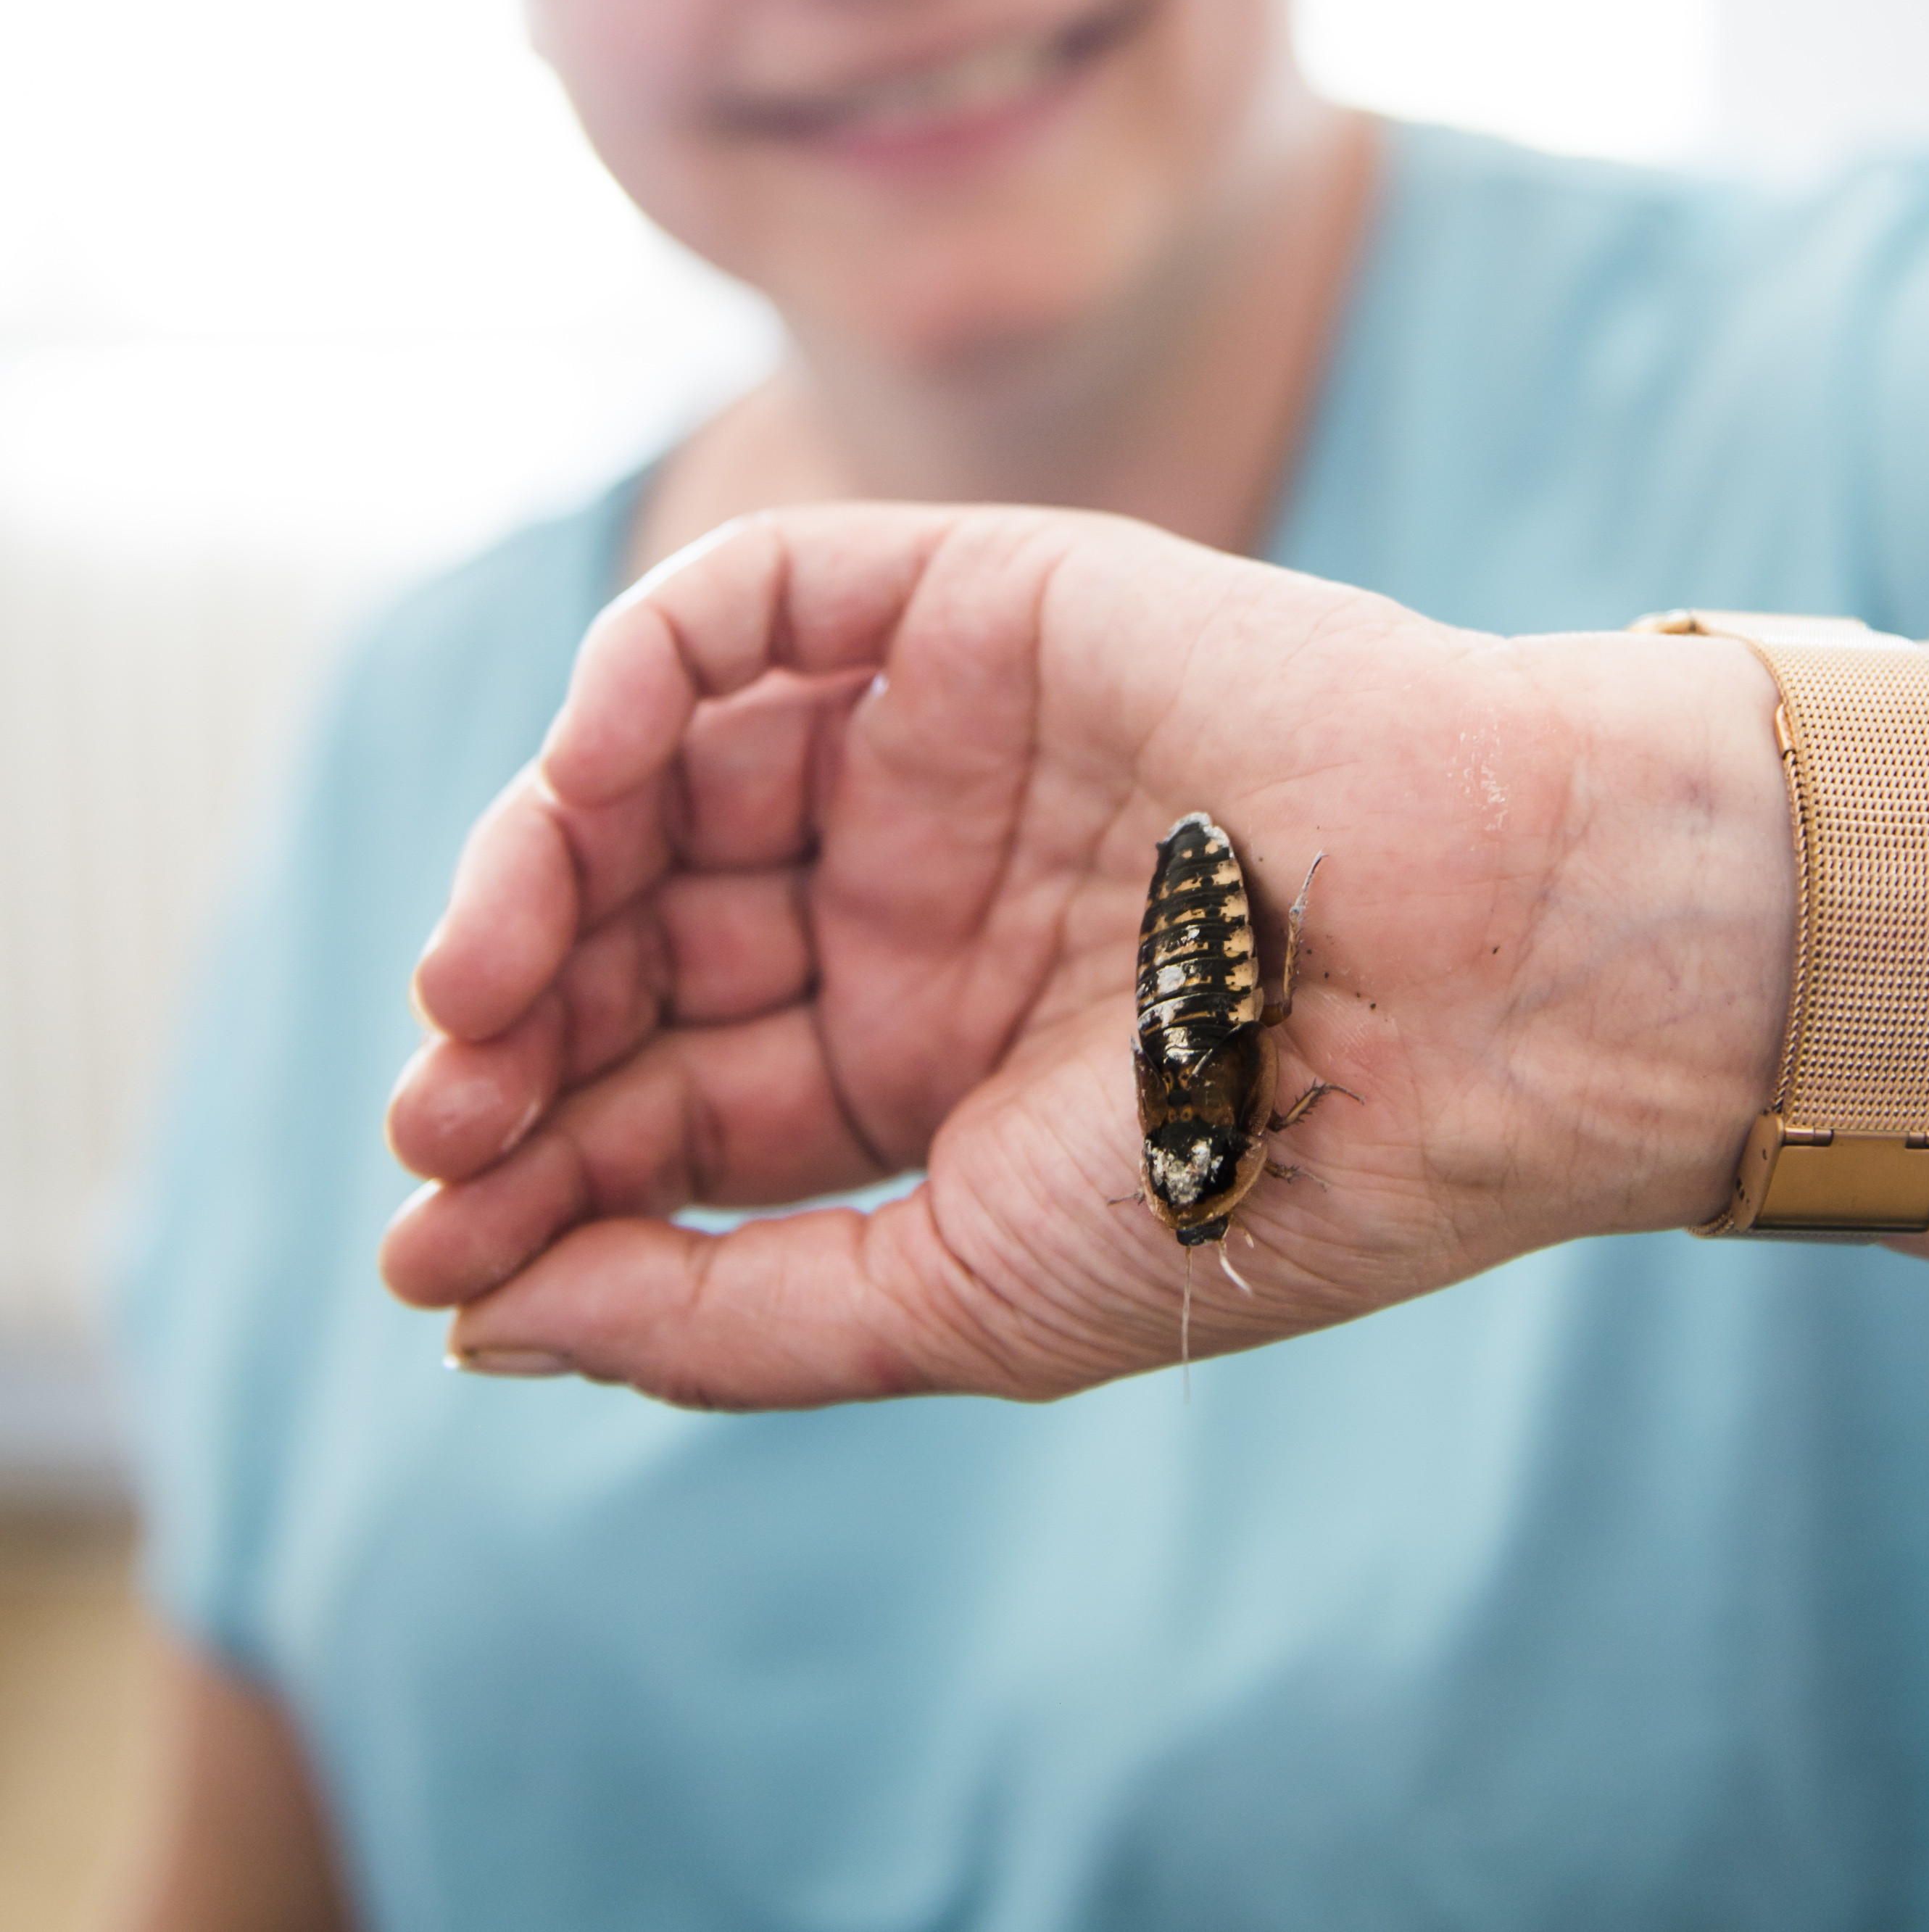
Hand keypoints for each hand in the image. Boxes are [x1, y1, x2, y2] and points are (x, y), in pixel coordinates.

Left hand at [382, 504, 1791, 1405]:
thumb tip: (488, 1328)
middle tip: (438, 1111)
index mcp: (914, 1062)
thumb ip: (728, 1317)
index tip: (436, 1249)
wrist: (1488, 983)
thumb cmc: (1260, 1164)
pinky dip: (631, 673)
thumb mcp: (963, 1292)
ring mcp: (931, 748)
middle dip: (517, 1029)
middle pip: (638, 937)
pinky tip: (581, 785)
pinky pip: (752, 604)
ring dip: (537, 863)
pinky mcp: (970, 605)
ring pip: (655, 774)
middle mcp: (904, 897)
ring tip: (479, 983)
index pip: (666, 1103)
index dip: (540, 1169)